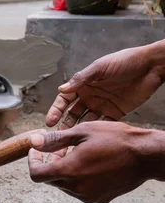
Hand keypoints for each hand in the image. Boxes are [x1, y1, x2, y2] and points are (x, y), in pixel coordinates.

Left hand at [28, 121, 164, 202]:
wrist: (147, 156)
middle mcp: (76, 188)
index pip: (36, 174)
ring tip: (79, 155)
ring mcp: (87, 196)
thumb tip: (33, 142)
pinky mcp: (98, 200)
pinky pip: (79, 191)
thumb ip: (54, 140)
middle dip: (50, 164)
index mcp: (68, 172)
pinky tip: (91, 165)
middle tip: (61, 149)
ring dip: (65, 171)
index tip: (36, 152)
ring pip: (64, 185)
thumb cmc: (117, 140)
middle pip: (50, 180)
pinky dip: (78, 179)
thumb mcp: (82, 132)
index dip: (32, 162)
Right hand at [46, 42, 164, 128]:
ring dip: (77, 131)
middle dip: (64, 125)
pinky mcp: (115, 112)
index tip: (50, 122)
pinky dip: (95, 131)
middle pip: (72, 113)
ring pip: (85, 121)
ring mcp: (102, 105)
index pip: (64, 100)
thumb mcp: (100, 67)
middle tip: (58, 137)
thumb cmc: (125, 61)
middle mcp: (90, 96)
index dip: (56, 110)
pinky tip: (90, 138)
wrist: (152, 66)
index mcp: (84, 84)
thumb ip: (81, 79)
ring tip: (71, 141)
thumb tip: (61, 89)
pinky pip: (102, 124)